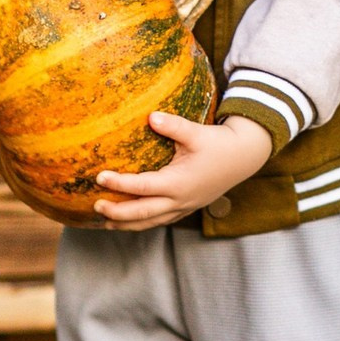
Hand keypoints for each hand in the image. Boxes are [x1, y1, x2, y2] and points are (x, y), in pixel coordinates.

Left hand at [94, 111, 272, 229]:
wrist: (243, 158)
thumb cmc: (218, 143)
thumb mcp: (197, 132)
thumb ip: (173, 126)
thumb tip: (151, 116)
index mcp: (179, 182)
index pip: (143, 187)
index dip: (120, 183)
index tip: (100, 177)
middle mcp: (180, 200)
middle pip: (142, 213)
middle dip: (118, 212)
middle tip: (96, 205)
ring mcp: (184, 207)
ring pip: (151, 222)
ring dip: (127, 224)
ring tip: (105, 221)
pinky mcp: (187, 208)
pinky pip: (160, 220)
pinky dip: (142, 223)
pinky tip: (128, 221)